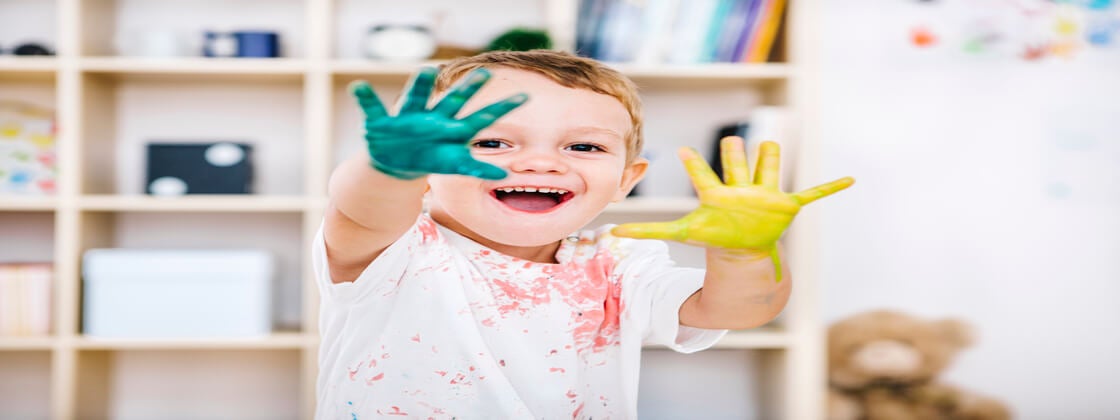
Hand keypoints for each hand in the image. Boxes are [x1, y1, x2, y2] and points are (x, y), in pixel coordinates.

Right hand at [351, 67, 527, 179]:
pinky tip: (359, 88)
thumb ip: (476, 167)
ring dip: (419, 86)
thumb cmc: (430, 158)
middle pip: (453, 101)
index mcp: (452, 128)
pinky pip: (373, 109)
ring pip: (415, 99)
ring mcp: (409, 117)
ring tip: (425, 71)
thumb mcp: (453, 165)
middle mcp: (433, 117)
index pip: (482, 118)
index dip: (502, 108)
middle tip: (485, 74)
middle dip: (468, 90)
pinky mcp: (383, 122)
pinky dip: (365, 98)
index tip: (524, 96)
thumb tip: (506, 176)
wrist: (398, 161)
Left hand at [612, 137, 853, 279]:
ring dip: (772, 162)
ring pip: (769, 173)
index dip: (693, 167)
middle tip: (731, 139)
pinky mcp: (786, 207)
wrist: (743, 248)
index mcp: (716, 197)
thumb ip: (647, 231)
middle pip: (736, 170)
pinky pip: (811, 195)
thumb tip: (611, 233)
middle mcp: (741, 191)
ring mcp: (765, 197)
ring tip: (771, 143)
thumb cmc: (713, 234)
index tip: (680, 152)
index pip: (702, 179)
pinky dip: (829, 188)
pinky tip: (850, 179)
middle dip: (735, 157)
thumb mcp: (680, 233)